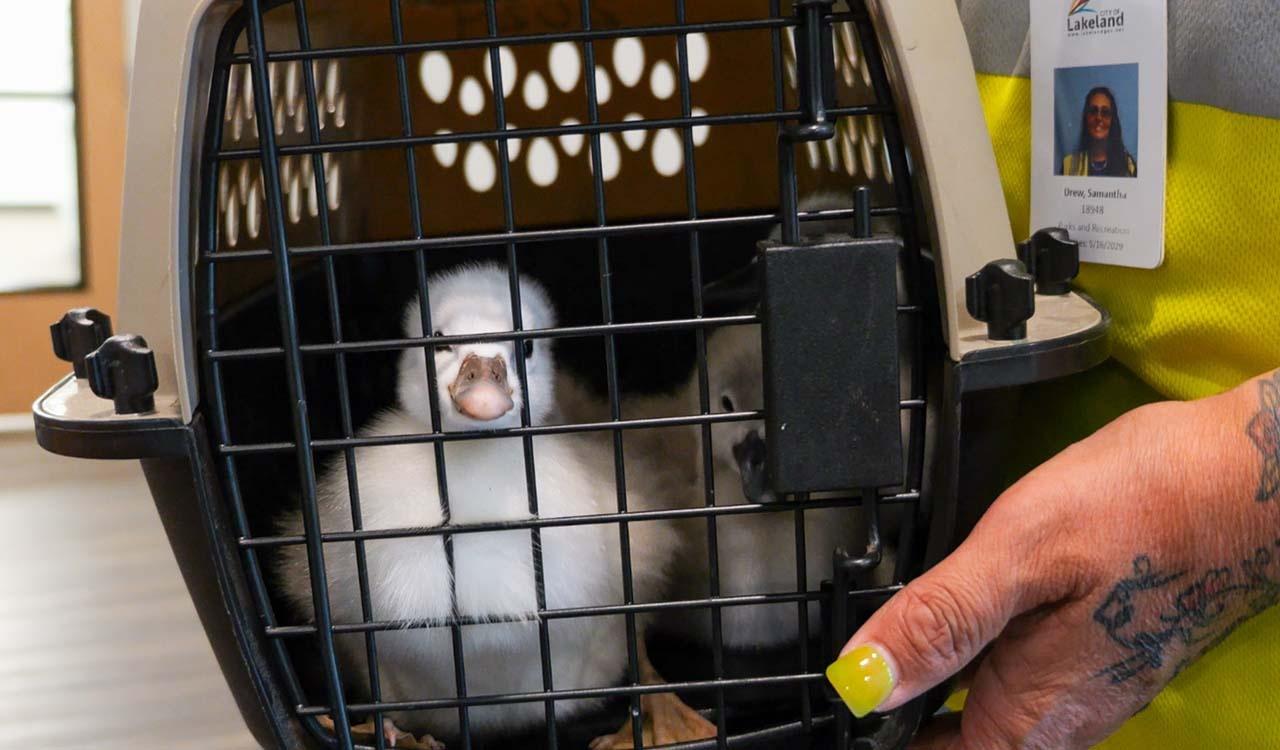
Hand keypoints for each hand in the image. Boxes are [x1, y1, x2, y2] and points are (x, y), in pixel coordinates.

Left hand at [826, 371, 1279, 748]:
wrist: (1243, 481)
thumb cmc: (1143, 506)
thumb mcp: (1020, 549)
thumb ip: (940, 619)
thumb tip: (861, 679)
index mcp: (1030, 717)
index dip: (884, 739)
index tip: (849, 704)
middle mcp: (1057, 722)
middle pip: (955, 746)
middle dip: (904, 715)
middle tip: (860, 663)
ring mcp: (1079, 692)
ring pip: (982, 719)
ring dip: (934, 690)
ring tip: (890, 639)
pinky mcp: (1092, 657)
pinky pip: (1012, 685)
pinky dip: (968, 662)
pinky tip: (949, 616)